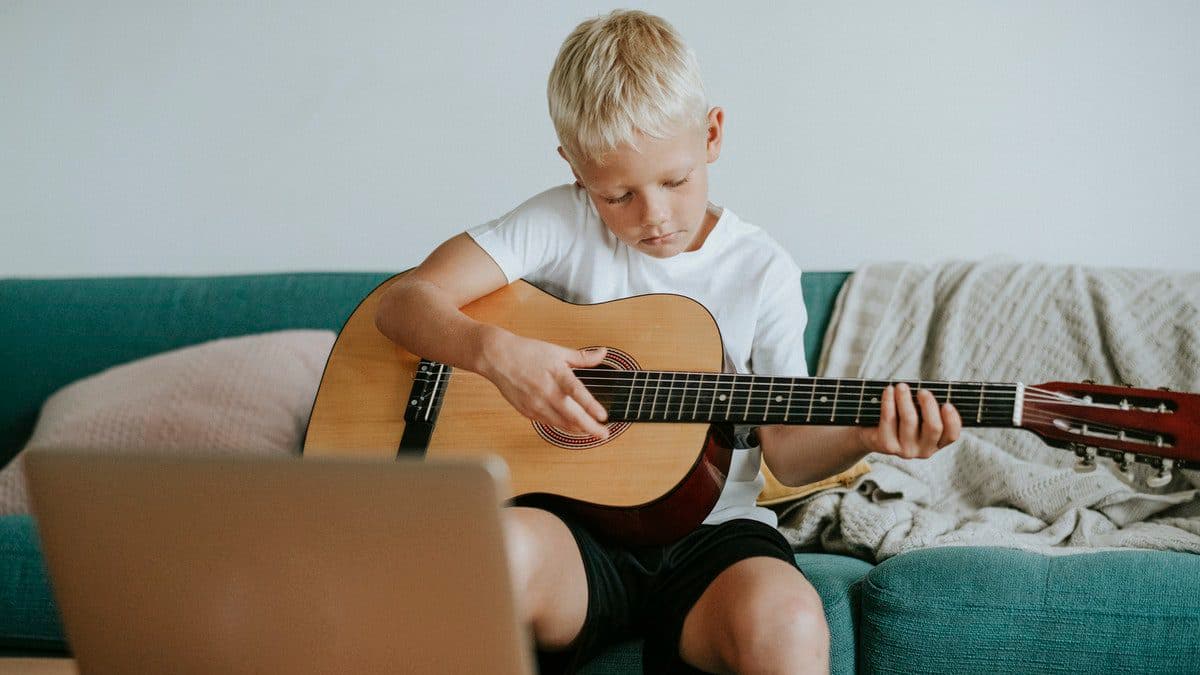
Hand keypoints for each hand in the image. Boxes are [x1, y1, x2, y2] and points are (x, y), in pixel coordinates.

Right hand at [478, 331, 609, 438]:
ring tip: (591, 432)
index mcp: (556, 375)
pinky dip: (562, 426)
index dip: (591, 406)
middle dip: (590, 428)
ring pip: (561, 424)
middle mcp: (546, 392)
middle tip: (603, 434)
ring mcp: (536, 404)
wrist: (497, 358)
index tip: (603, 416)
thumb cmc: (527, 353)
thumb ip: (582, 357)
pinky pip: (548, 423)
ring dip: (577, 430)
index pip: (577, 393)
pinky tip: (571, 426)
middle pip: (571, 416)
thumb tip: (603, 353)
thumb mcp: (557, 351)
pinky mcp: (527, 411)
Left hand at [857, 382, 961, 458]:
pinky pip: (889, 419)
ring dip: (905, 399)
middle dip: (929, 405)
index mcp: (937, 443)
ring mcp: (906, 450)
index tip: (947, 403)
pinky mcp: (888, 446)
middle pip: (933, 427)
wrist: (869, 434)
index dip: (952, 420)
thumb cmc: (899, 418)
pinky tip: (888, 390)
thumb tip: (929, 390)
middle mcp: (924, 450)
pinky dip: (889, 401)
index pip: (952, 435)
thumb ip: (926, 407)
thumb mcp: (917, 414)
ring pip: (909, 420)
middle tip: (922, 390)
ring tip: (901, 386)